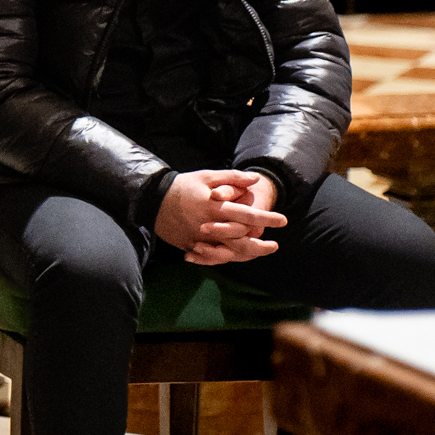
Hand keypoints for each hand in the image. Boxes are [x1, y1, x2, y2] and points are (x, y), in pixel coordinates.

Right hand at [155, 170, 286, 264]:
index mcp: (214, 207)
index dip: (267, 218)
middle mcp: (208, 225)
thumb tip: (256, 179)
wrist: (152, 199)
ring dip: (247, 255)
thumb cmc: (183, 185)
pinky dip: (225, 258)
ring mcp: (198, 238)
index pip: (247, 215)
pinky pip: (212, 257)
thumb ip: (233, 178)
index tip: (282, 220)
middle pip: (240, 241)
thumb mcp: (207, 176)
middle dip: (260, 246)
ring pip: (228, 253)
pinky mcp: (190, 245)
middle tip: (274, 246)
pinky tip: (236, 256)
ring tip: (258, 253)